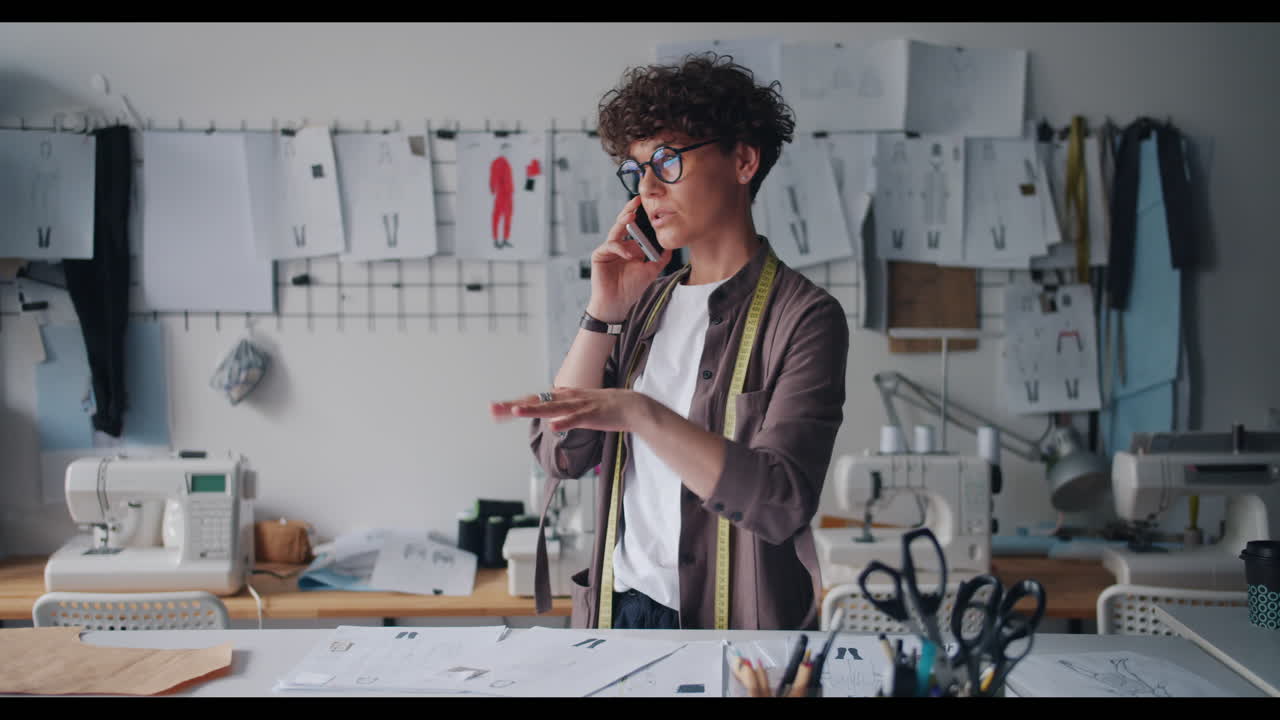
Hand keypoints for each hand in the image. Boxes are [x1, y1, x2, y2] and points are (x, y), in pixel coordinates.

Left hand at [492, 387, 652, 433]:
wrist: (631, 405)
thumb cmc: (606, 409)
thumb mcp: (579, 408)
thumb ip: (564, 410)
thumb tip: (551, 417)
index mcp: (563, 397)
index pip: (534, 400)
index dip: (514, 404)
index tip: (495, 410)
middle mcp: (567, 398)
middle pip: (536, 401)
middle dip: (514, 405)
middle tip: (493, 409)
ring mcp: (578, 405)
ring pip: (552, 408)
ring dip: (534, 409)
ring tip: (516, 411)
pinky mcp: (591, 415)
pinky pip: (575, 419)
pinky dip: (564, 422)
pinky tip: (552, 426)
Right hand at [586, 196, 674, 321]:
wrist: (618, 304)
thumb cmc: (632, 289)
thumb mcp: (651, 271)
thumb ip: (660, 258)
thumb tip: (671, 246)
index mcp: (630, 247)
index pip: (635, 228)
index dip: (641, 217)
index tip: (651, 206)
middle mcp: (619, 245)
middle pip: (623, 224)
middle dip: (630, 210)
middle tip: (637, 200)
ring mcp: (608, 249)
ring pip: (615, 230)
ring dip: (623, 222)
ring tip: (632, 216)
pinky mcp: (599, 255)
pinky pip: (610, 246)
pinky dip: (620, 248)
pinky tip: (629, 254)